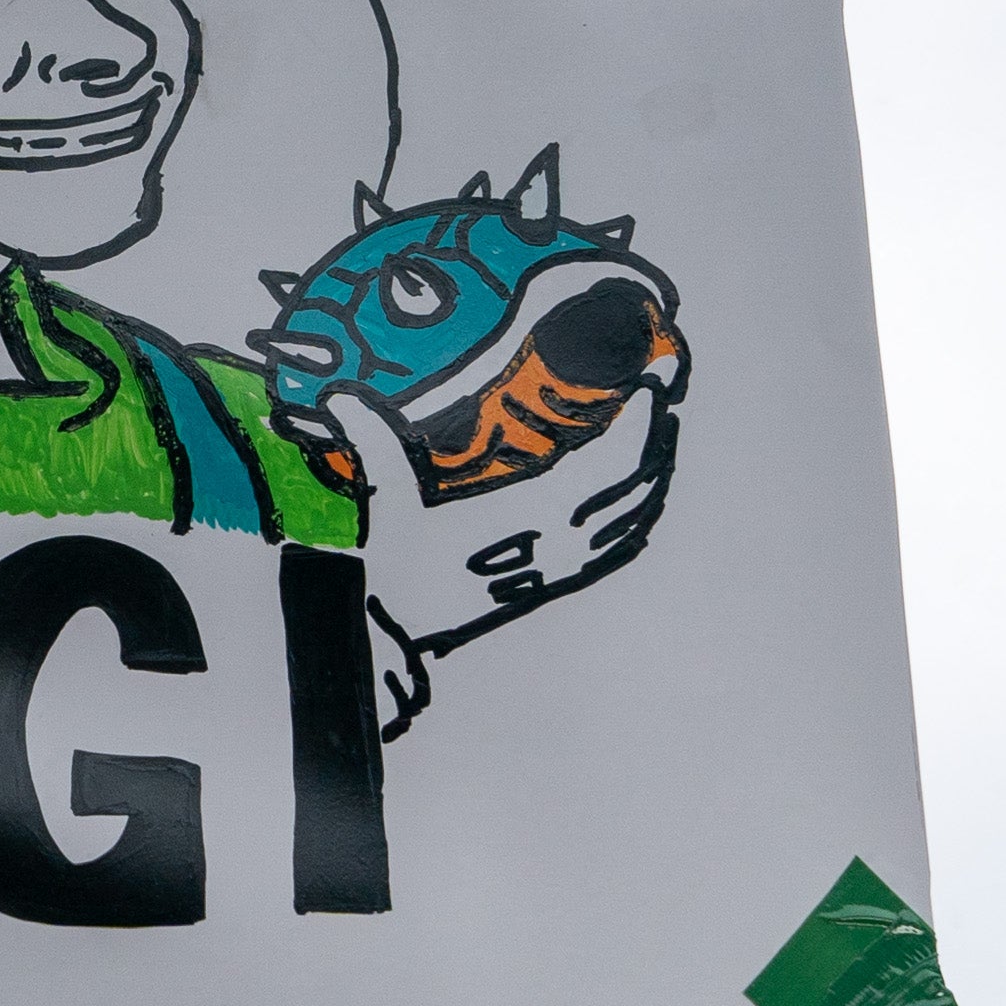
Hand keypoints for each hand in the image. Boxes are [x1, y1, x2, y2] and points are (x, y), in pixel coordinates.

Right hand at [330, 384, 676, 686]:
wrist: (393, 630)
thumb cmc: (393, 565)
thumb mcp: (385, 496)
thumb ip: (372, 440)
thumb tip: (340, 398)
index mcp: (525, 512)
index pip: (605, 460)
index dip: (637, 418)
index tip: (650, 375)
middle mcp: (556, 541)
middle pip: (633, 480)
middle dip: (656, 430)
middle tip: (664, 384)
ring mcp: (561, 566)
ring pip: (632, 515)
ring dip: (654, 471)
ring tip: (665, 428)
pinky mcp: (555, 583)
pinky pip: (617, 550)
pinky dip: (640, 517)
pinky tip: (644, 499)